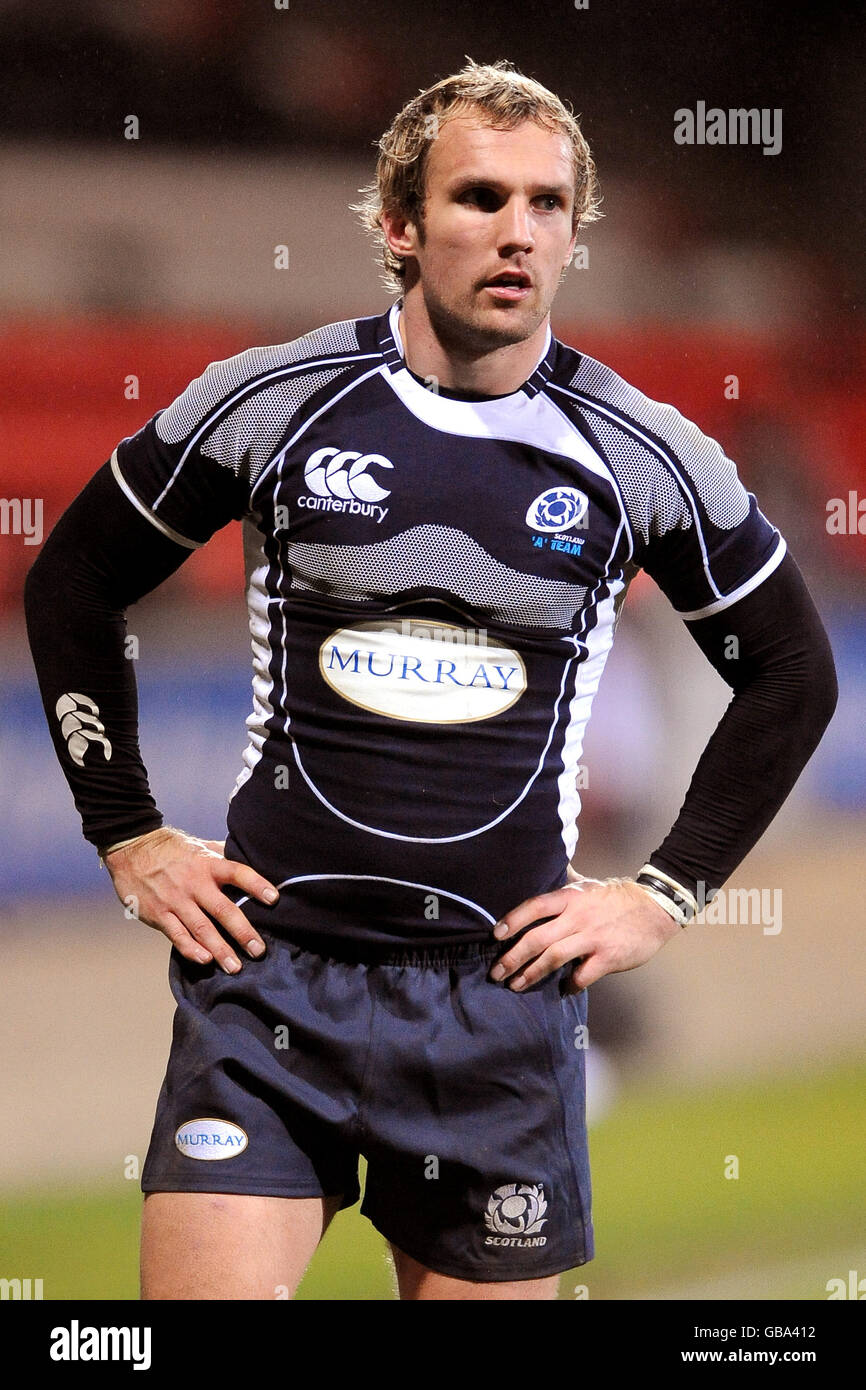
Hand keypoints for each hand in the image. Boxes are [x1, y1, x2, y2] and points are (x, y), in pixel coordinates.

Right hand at [104, 826, 278, 973]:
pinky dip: (191, 949)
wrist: (132, 848)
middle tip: (258, 950)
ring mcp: (175, 900)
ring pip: (201, 928)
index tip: (274, 899)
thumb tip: (250, 858)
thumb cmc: (171, 848)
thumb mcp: (200, 846)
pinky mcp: (158, 914)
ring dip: (220, 949)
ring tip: (235, 967)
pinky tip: (205, 959)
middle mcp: (194, 883)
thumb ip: (223, 855)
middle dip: (243, 932)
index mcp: (208, 864)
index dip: (256, 885)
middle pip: (223, 909)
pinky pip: (177, 935)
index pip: (237, 873)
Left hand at [489, 870, 679, 992]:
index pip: (535, 906)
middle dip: (513, 957)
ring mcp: (593, 938)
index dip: (513, 920)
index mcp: (571, 897)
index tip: (496, 935)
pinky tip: (563, 989)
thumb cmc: (617, 897)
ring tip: (516, 985)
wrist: (655, 909)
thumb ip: (565, 880)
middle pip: (537, 938)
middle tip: (496, 972)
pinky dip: (570, 985)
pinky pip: (582, 976)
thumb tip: (545, 866)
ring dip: (531, 974)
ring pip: (554, 958)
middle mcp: (578, 917)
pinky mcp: (608, 957)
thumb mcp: (588, 884)